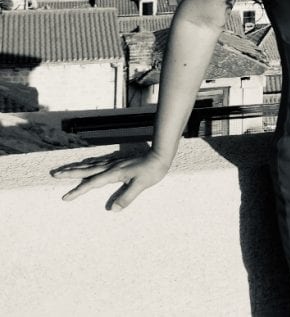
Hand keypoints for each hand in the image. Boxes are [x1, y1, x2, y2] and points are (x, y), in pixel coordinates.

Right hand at [51, 150, 170, 210]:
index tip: (65, 198)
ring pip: (90, 165)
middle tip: (54, 174)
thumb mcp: (141, 185)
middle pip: (86, 170)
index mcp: (114, 173)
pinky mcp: (118, 162)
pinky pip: (97, 162)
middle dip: (70, 173)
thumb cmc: (152, 171)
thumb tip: (112, 210)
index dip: (78, 191)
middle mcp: (111, 167)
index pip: (92, 183)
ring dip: (76, 168)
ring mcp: (113, 163)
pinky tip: (86, 165)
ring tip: (63, 170)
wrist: (161, 155)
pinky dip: (87, 164)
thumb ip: (127, 197)